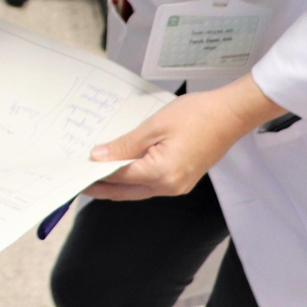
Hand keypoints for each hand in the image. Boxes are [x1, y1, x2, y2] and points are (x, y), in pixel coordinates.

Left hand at [86, 75, 285, 200]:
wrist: (230, 114)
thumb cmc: (197, 115)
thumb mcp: (153, 126)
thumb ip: (124, 145)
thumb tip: (99, 156)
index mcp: (161, 174)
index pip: (118, 178)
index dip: (94, 174)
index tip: (75, 170)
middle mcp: (170, 186)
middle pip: (125, 191)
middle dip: (101, 186)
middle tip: (78, 178)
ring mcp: (178, 185)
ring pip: (138, 190)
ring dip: (116, 183)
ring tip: (94, 171)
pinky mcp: (182, 179)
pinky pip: (150, 184)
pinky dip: (133, 178)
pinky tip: (121, 166)